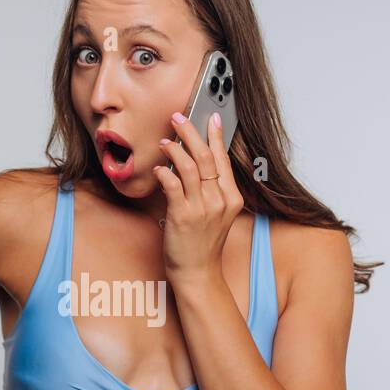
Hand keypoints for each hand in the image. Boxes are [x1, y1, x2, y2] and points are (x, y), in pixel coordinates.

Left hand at [152, 110, 243, 279]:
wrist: (197, 273)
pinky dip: (163, 172)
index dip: (215, 136)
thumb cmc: (203, 243)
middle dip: (191, 132)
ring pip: (188, 166)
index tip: (210, 117)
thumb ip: (212, 190)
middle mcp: (219, 201)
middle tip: (178, 118)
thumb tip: (195, 161)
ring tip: (164, 142)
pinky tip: (158, 168)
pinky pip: (172, 184)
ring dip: (174, 149)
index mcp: (231, 198)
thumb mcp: (217, 214)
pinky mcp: (182, 216)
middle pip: (205, 157)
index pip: (223, 159)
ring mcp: (201, 208)